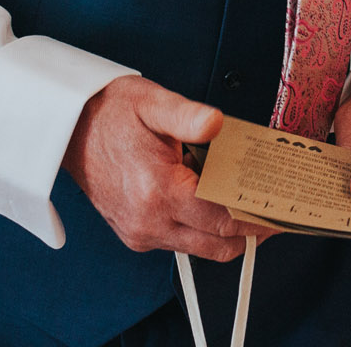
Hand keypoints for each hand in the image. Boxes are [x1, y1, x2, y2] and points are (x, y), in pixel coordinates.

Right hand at [63, 76, 272, 259]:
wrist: (69, 129)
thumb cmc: (110, 113)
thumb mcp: (152, 102)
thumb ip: (188, 115)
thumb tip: (217, 123)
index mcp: (157, 190)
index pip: (223, 218)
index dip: (258, 218)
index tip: (282, 212)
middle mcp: (149, 221)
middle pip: (218, 243)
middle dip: (252, 232)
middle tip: (277, 214)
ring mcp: (140, 233)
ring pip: (201, 248)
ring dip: (227, 232)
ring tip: (249, 204)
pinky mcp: (135, 235)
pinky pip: (181, 242)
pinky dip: (203, 229)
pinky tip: (213, 202)